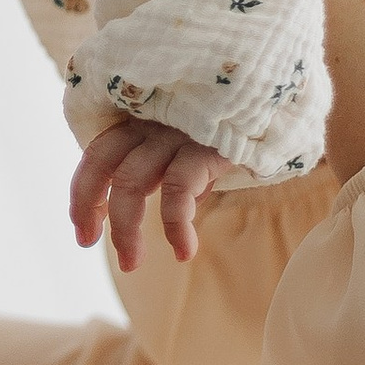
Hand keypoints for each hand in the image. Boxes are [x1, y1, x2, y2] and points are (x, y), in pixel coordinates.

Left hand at [68, 115, 225, 272]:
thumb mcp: (197, 145)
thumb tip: (185, 207)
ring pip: (133, 181)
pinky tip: (184, 252)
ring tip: (131, 264)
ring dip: (126, 230)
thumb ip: (179, 169)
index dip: (83, 192)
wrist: (282, 100)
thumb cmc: (236, 126)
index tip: (83, 232)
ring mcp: (177, 130)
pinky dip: (175, 225)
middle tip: (89, 245)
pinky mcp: (205, 143)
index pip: (98, 152)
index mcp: (145, 119)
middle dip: (92, 210)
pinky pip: (178, 188)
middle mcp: (154, 120)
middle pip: (105, 163)